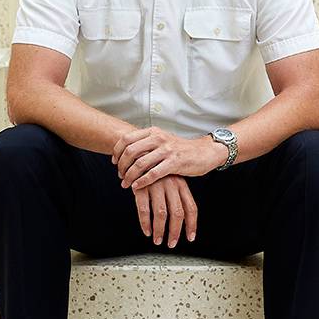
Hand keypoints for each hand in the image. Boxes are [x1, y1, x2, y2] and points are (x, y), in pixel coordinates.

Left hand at [111, 126, 226, 190]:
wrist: (204, 152)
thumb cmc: (181, 149)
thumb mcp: (162, 141)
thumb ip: (146, 144)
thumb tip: (126, 152)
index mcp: (153, 132)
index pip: (127, 139)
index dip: (117, 151)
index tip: (114, 162)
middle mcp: (158, 138)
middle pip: (130, 151)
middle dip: (121, 166)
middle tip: (120, 175)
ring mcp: (167, 150)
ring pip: (139, 163)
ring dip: (129, 176)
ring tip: (125, 184)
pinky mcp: (174, 162)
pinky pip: (153, 174)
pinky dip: (142, 181)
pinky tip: (136, 187)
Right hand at [133, 175, 197, 246]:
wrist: (139, 152)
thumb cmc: (156, 169)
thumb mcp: (171, 178)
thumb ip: (177, 195)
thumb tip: (181, 220)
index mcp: (181, 184)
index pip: (191, 208)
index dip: (191, 225)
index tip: (190, 237)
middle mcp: (171, 185)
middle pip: (177, 213)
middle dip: (175, 232)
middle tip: (171, 243)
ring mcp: (156, 185)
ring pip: (161, 213)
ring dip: (160, 230)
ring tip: (158, 240)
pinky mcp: (141, 187)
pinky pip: (144, 209)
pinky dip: (145, 223)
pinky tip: (147, 231)